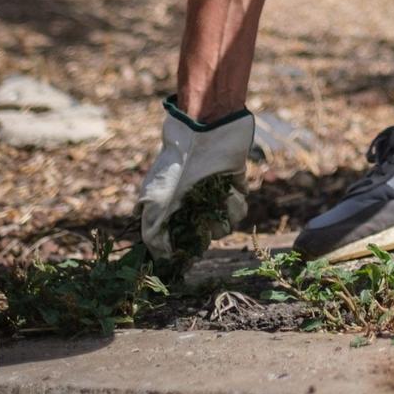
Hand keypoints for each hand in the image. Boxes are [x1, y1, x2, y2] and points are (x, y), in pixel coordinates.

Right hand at [138, 96, 252, 259]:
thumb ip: (154, 236)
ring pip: (223, 226)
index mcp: (169, 209)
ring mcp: (213, 195)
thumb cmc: (175, 166)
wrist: (205, 131)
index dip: (183, 250)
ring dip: (222, 215)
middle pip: (203, 238)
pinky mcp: (233, 185)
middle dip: (205, 233)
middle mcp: (190, 205)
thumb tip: (163, 262)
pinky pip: (239, 208)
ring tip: (216, 196)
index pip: (178, 241)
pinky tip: (229, 186)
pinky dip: (234, 201)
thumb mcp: (154, 203)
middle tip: (202, 217)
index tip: (187, 253)